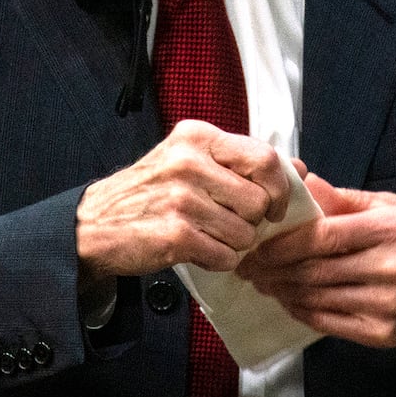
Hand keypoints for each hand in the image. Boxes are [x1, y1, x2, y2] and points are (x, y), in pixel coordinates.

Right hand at [76, 120, 292, 281]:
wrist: (95, 224)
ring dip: (233, 243)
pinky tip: (196, 249)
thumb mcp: (190, 159)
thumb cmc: (151, 191)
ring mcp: (181, 198)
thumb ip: (242, 161)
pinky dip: (218, 260)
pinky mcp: (175, 235)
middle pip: (259, 201)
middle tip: (228, 222)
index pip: (265, 158)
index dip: (280, 188)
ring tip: (206, 234)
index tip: (274, 206)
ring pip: (245, 233)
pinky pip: (226, 256)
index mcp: (197, 136)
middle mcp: (189, 161)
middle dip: (252, 221)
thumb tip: (300, 167)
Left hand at [237, 173, 395, 351]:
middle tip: (248, 266)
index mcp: (391, 229)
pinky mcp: (384, 334)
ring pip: (317, 298)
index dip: (281, 244)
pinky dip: (302, 311)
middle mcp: (390, 269)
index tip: (255, 245)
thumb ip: (347, 200)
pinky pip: (330, 322)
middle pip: (314, 270)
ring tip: (262, 281)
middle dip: (272, 269)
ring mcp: (387, 305)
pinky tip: (288, 300)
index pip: (322, 237)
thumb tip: (306, 185)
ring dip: (282, 291)